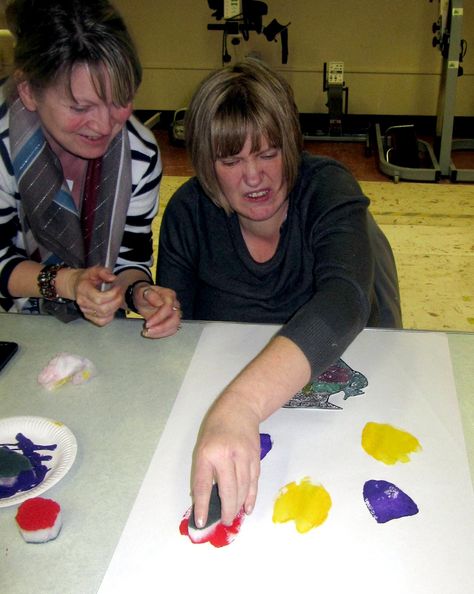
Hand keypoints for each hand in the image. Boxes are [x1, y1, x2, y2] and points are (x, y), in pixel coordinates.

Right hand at [63, 266, 121, 325]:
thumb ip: (103, 272)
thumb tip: (112, 278)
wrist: (76, 285)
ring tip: (117, 299)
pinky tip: (112, 308)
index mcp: (83, 290)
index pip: (99, 298)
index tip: (117, 287)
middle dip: (116, 301)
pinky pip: (101, 322)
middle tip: (119, 293)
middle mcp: (83, 302)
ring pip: (104, 315)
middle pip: (103, 309)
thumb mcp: (93, 270)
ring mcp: (85, 310)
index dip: (112, 294)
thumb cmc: (85, 278)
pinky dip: (110, 316)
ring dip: (115, 308)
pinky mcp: (88, 316)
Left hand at [134, 284, 181, 337]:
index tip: (147, 323)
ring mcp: (175, 313)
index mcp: (169, 295)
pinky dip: (161, 334)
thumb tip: (159, 302)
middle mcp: (175, 304)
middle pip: (175, 319)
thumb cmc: (144, 295)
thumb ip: (150, 295)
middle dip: (161, 328)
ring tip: (147, 333)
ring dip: (161, 332)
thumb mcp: (142, 291)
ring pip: (174, 327)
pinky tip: (151, 333)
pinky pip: (171, 330)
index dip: (158, 317)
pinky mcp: (172, 321)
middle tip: (148, 331)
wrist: (144, 299)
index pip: (168, 308)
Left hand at [191, 396, 261, 527]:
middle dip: (226, 510)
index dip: (202, 506)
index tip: (202, 522)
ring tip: (233, 517)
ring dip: (238, 506)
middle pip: (228, 490)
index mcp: (207, 453)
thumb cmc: (217, 427)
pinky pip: (253, 482)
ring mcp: (243, 456)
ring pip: (243, 489)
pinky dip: (251, 497)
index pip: (203, 485)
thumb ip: (205, 470)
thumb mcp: (203, 445)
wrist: (240, 408)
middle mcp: (226, 455)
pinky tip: (247, 507)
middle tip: (224, 521)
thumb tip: (206, 498)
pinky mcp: (256, 457)